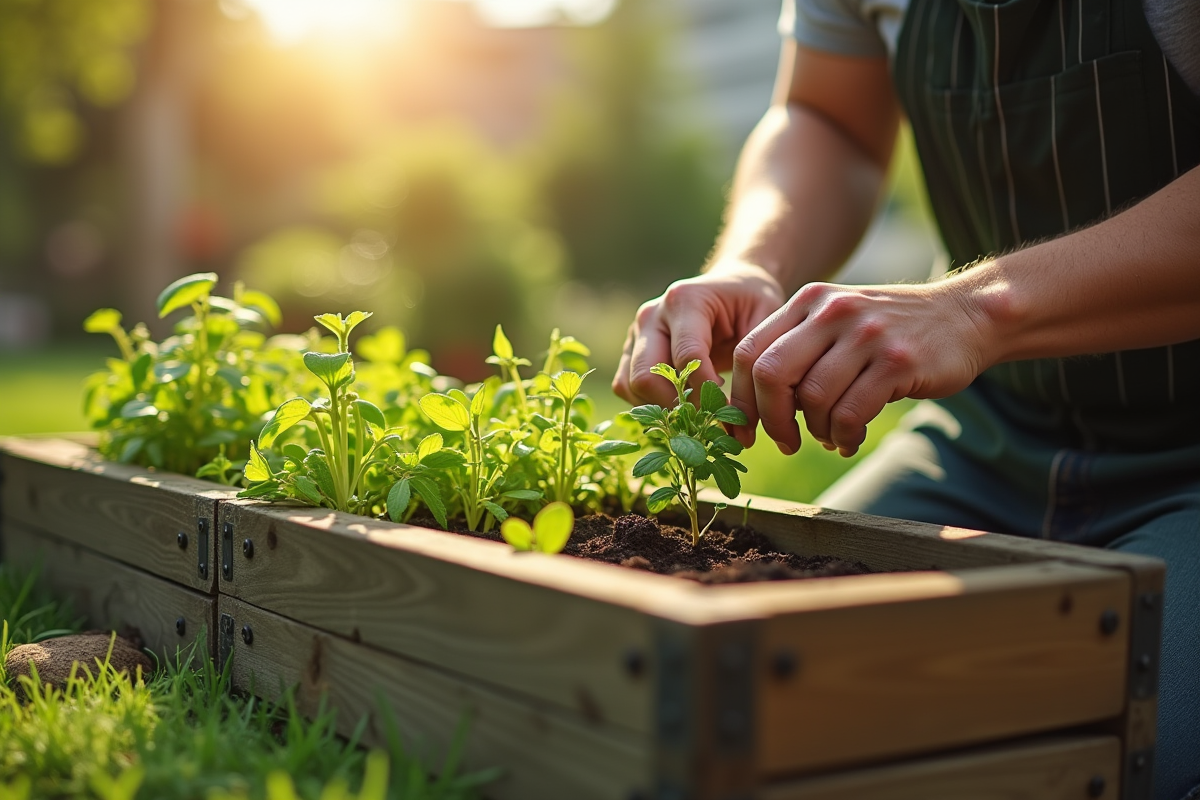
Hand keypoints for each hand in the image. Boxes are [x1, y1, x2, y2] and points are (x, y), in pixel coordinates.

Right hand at [613, 262, 786, 406]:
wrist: (733, 287)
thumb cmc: (751, 302)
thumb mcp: (766, 318)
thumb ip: (753, 359)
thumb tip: (741, 417)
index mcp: (685, 300)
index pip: (686, 357)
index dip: (707, 393)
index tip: (731, 413)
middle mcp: (652, 315)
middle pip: (646, 375)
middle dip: (677, 407)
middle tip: (710, 422)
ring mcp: (636, 333)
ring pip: (630, 385)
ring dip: (662, 409)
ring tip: (697, 417)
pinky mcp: (631, 350)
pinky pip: (626, 387)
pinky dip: (649, 405)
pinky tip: (681, 408)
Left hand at [729, 280, 992, 455]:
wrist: (966, 315)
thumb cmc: (891, 330)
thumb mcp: (838, 321)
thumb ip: (799, 350)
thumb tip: (761, 407)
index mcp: (809, 301)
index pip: (749, 350)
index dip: (740, 396)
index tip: (749, 427)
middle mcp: (832, 311)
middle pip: (771, 373)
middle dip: (771, 418)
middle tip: (785, 442)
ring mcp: (866, 334)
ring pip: (813, 398)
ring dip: (816, 431)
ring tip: (829, 438)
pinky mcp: (897, 361)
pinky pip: (850, 413)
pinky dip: (843, 437)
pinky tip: (849, 441)